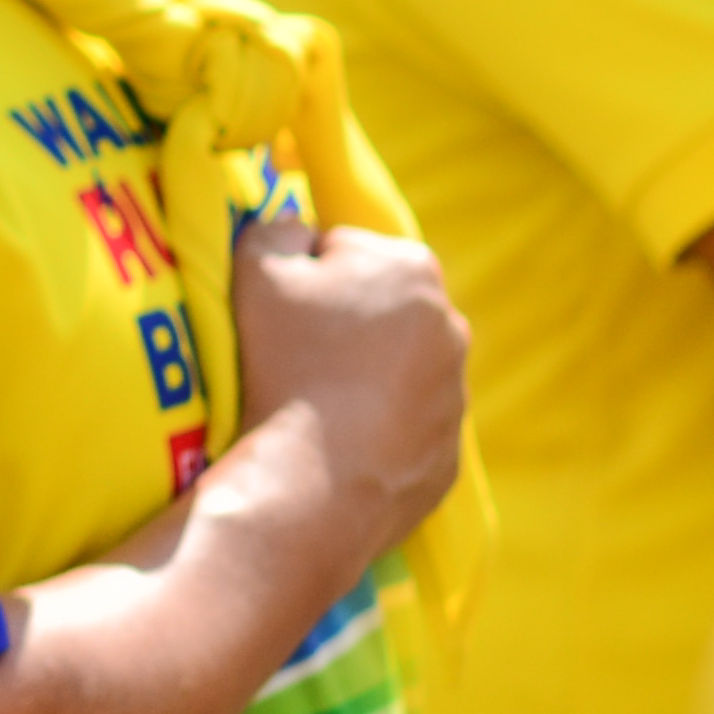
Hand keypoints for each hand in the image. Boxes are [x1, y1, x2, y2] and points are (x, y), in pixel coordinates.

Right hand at [221, 219, 467, 580]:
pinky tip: (336, 445)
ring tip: (313, 406)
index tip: (282, 316)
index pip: (343, 251)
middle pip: (378, 309)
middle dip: (342, 324)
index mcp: (413, 268)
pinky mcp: (447, 456)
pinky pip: (404, 429)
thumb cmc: (285, 364)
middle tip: (295, 360)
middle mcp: (452, 325)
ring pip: (396, 370)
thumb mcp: (257, 268)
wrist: (309, 485)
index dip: (302, 279)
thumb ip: (278, 227)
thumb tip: (302, 230)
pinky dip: (376, 431)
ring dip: (361, 377)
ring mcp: (456, 396)